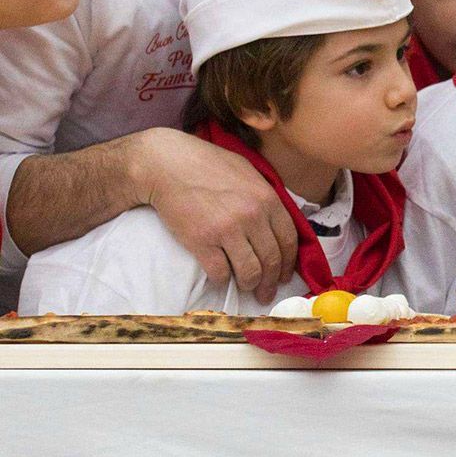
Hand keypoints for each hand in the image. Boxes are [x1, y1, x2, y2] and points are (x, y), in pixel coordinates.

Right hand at [136, 128, 298, 302]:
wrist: (167, 165)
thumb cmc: (206, 164)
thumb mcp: (247, 172)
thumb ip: (264, 196)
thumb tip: (276, 219)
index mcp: (267, 199)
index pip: (288, 239)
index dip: (288, 262)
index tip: (284, 274)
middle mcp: (252, 216)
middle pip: (271, 259)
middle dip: (271, 281)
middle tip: (267, 293)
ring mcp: (227, 230)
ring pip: (249, 271)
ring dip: (250, 285)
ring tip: (248, 289)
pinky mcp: (201, 241)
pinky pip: (220, 272)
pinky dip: (222, 281)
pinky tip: (221, 280)